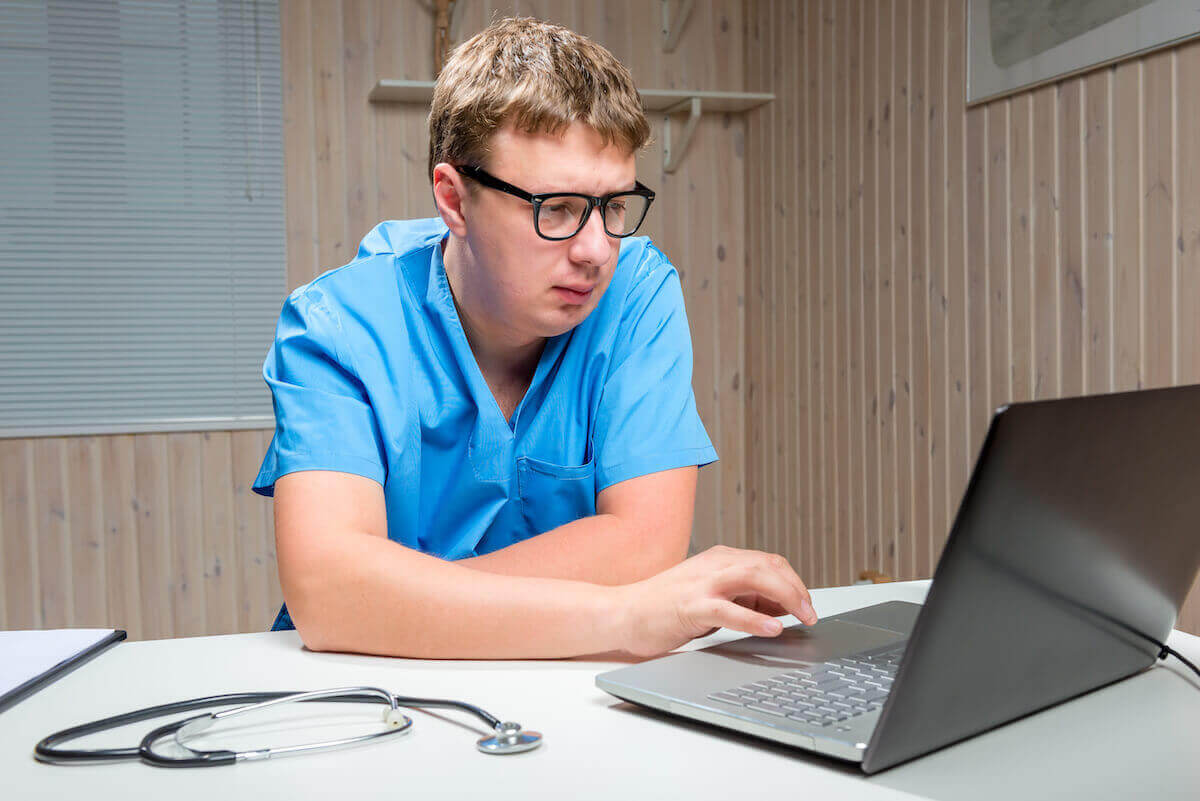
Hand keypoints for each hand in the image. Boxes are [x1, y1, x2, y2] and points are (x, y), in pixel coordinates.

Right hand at [613, 545, 818, 656]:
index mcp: (719, 559)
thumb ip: (741, 597)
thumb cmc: (663, 608)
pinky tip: (772, 628)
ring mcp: (702, 584)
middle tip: (811, 613)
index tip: (806, 604)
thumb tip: (778, 608)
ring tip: (803, 616)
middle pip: (768, 565)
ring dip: (786, 596)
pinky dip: (755, 619)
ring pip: (755, 578)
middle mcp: (714, 564)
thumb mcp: (709, 596)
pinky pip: (730, 610)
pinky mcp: (691, 606)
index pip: (768, 561)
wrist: (622, 612)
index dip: (793, 581)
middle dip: (797, 588)